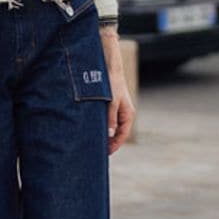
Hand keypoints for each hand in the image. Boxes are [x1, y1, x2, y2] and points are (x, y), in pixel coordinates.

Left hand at [101, 29, 134, 153]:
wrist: (108, 64)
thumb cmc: (111, 82)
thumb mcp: (110, 102)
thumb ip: (110, 118)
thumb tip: (110, 134)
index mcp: (128, 114)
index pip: (122, 135)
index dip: (114, 146)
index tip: (104, 154)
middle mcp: (123, 113)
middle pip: (117, 133)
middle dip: (108, 142)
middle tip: (96, 151)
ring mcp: (116, 109)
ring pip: (111, 126)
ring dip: (103, 134)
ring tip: (92, 141)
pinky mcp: (109, 104)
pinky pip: (106, 119)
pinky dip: (100, 125)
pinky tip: (91, 128)